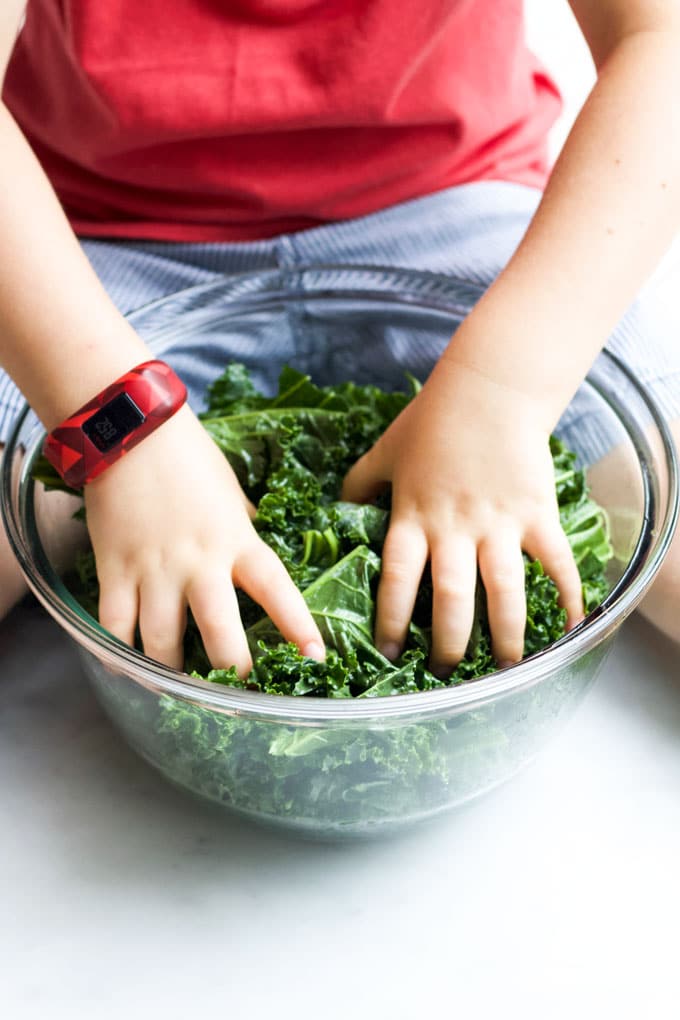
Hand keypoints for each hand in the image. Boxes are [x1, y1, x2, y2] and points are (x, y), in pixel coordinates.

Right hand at [84, 405, 324, 674]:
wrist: (130, 430)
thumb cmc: (188, 456)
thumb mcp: (232, 493)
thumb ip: (244, 529)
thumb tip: (253, 554)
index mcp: (237, 540)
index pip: (277, 590)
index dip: (298, 626)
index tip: (316, 659)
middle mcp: (199, 563)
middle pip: (220, 635)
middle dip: (233, 673)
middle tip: (241, 697)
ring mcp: (154, 570)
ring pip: (163, 642)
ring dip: (172, 673)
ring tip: (180, 692)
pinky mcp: (114, 569)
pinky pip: (115, 624)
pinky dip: (117, 653)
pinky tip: (125, 671)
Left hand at [342, 358, 583, 674]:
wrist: (488, 389)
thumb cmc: (432, 420)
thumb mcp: (384, 452)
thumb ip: (359, 484)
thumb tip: (335, 508)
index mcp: (412, 517)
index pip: (397, 580)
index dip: (391, 622)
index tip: (388, 655)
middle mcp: (454, 528)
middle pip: (451, 599)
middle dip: (449, 645)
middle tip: (447, 673)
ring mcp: (498, 523)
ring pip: (503, 590)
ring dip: (507, 635)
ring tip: (508, 668)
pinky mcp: (536, 513)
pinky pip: (555, 562)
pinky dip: (567, 595)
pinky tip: (571, 629)